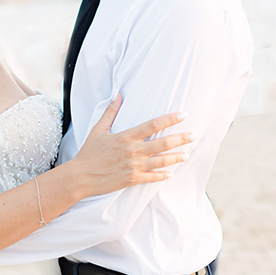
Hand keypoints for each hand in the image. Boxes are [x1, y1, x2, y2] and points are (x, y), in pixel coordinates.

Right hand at [72, 95, 192, 196]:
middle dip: (181, 139)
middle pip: (163, 143)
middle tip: (194, 135)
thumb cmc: (89, 152)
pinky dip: (163, 175)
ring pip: (161, 161)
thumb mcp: (98, 129)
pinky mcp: (132, 180)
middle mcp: (133, 151)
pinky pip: (152, 178)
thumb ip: (110, 112)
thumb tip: (118, 95)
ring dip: (176, 157)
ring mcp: (134, 166)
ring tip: (186, 154)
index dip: (170, 119)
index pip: (153, 125)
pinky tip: (171, 173)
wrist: (81, 176)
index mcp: (126, 137)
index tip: (184, 115)